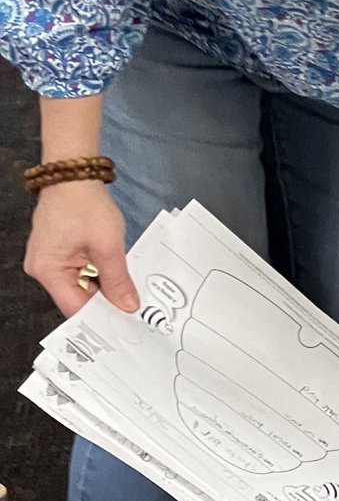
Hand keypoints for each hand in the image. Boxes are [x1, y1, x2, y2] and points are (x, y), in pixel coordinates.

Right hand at [24, 181, 139, 316]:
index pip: (75, 308)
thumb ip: (118, 280)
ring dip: (103, 289)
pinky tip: (117, 278)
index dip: (101, 318)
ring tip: (129, 296)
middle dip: (105, 304)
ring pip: (80, 286)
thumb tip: (128, 306)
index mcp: (48, 270)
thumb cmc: (86, 205)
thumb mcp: (108, 245)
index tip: (126, 325)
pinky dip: (98, 276)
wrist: (74, 175)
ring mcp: (49, 260)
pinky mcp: (58, 252)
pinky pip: (79, 273)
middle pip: (77, 299)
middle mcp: (42, 269)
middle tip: (134, 313)